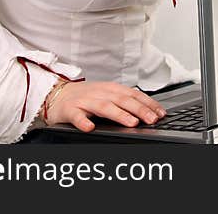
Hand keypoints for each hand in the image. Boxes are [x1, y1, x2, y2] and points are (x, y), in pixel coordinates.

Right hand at [43, 80, 166, 131]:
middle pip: (123, 100)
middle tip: (152, 119)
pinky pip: (76, 116)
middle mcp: (100, 93)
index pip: (134, 95)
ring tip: (131, 123)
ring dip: (119, 115)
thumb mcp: (107, 95)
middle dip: (139, 110)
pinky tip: (90, 128)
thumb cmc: (86, 96)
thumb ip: (124, 102)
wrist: (57, 94)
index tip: (160, 113)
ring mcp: (85, 101)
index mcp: (112, 89)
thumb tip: (148, 112)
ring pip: (104, 107)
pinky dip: (83, 122)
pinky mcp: (69, 110)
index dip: (148, 104)